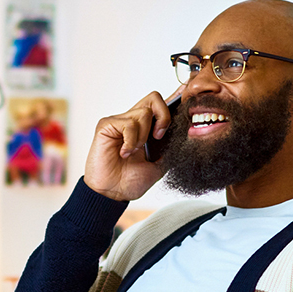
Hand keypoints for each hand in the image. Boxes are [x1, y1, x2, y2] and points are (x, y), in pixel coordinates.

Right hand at [83, 87, 181, 201]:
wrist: (112, 193)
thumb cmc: (130, 181)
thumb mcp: (159, 165)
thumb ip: (169, 149)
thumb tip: (186, 134)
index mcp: (146, 129)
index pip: (161, 106)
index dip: (174, 99)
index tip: (186, 98)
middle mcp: (133, 121)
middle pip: (154, 98)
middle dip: (163, 116)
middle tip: (159, 136)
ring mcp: (119, 122)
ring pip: (143, 113)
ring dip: (143, 136)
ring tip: (134, 152)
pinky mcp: (107, 125)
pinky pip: (128, 124)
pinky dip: (131, 141)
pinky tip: (124, 153)